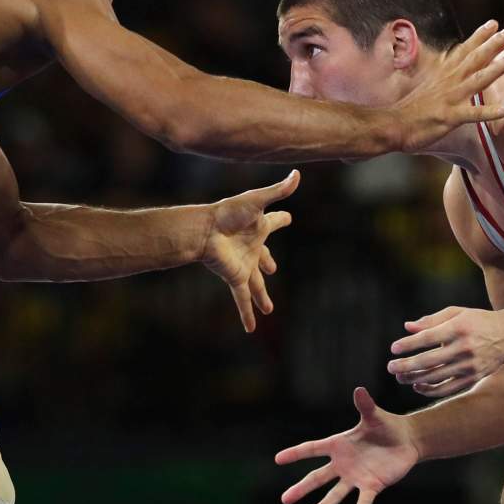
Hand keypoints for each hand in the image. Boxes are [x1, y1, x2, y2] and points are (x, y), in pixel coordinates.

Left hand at [201, 170, 299, 332]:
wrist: (204, 230)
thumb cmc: (229, 212)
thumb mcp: (256, 200)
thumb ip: (278, 190)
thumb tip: (298, 174)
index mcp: (259, 227)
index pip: (274, 222)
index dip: (282, 219)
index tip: (288, 217)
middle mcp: (251, 247)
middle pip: (263, 257)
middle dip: (268, 262)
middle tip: (273, 268)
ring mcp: (244, 264)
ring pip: (256, 285)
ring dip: (262, 296)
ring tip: (269, 309)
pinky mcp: (236, 277)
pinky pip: (242, 298)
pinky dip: (246, 314)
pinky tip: (251, 329)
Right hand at [275, 387, 417, 503]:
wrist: (406, 441)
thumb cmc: (386, 425)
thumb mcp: (374, 415)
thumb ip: (365, 405)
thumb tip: (359, 390)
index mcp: (338, 444)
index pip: (312, 448)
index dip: (295, 454)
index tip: (278, 459)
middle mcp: (343, 464)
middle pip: (318, 477)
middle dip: (301, 488)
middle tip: (285, 500)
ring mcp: (356, 477)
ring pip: (336, 494)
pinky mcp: (372, 485)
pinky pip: (364, 501)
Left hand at [387, 307, 503, 397]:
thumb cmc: (477, 321)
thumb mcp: (456, 313)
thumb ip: (431, 320)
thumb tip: (407, 327)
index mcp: (459, 328)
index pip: (428, 338)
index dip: (409, 344)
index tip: (393, 348)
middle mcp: (465, 348)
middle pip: (429, 361)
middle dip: (406, 365)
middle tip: (390, 367)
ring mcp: (470, 366)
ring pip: (437, 377)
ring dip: (414, 378)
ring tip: (399, 377)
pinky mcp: (474, 378)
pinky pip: (448, 388)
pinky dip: (431, 390)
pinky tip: (417, 386)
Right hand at [394, 20, 503, 152]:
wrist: (393, 125)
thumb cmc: (410, 108)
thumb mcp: (426, 85)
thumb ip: (440, 74)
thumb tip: (447, 65)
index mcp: (443, 74)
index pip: (463, 51)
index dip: (479, 36)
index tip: (494, 23)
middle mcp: (449, 82)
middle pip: (474, 59)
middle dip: (493, 44)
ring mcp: (450, 99)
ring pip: (478, 80)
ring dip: (497, 69)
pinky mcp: (450, 117)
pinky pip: (474, 114)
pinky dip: (491, 111)